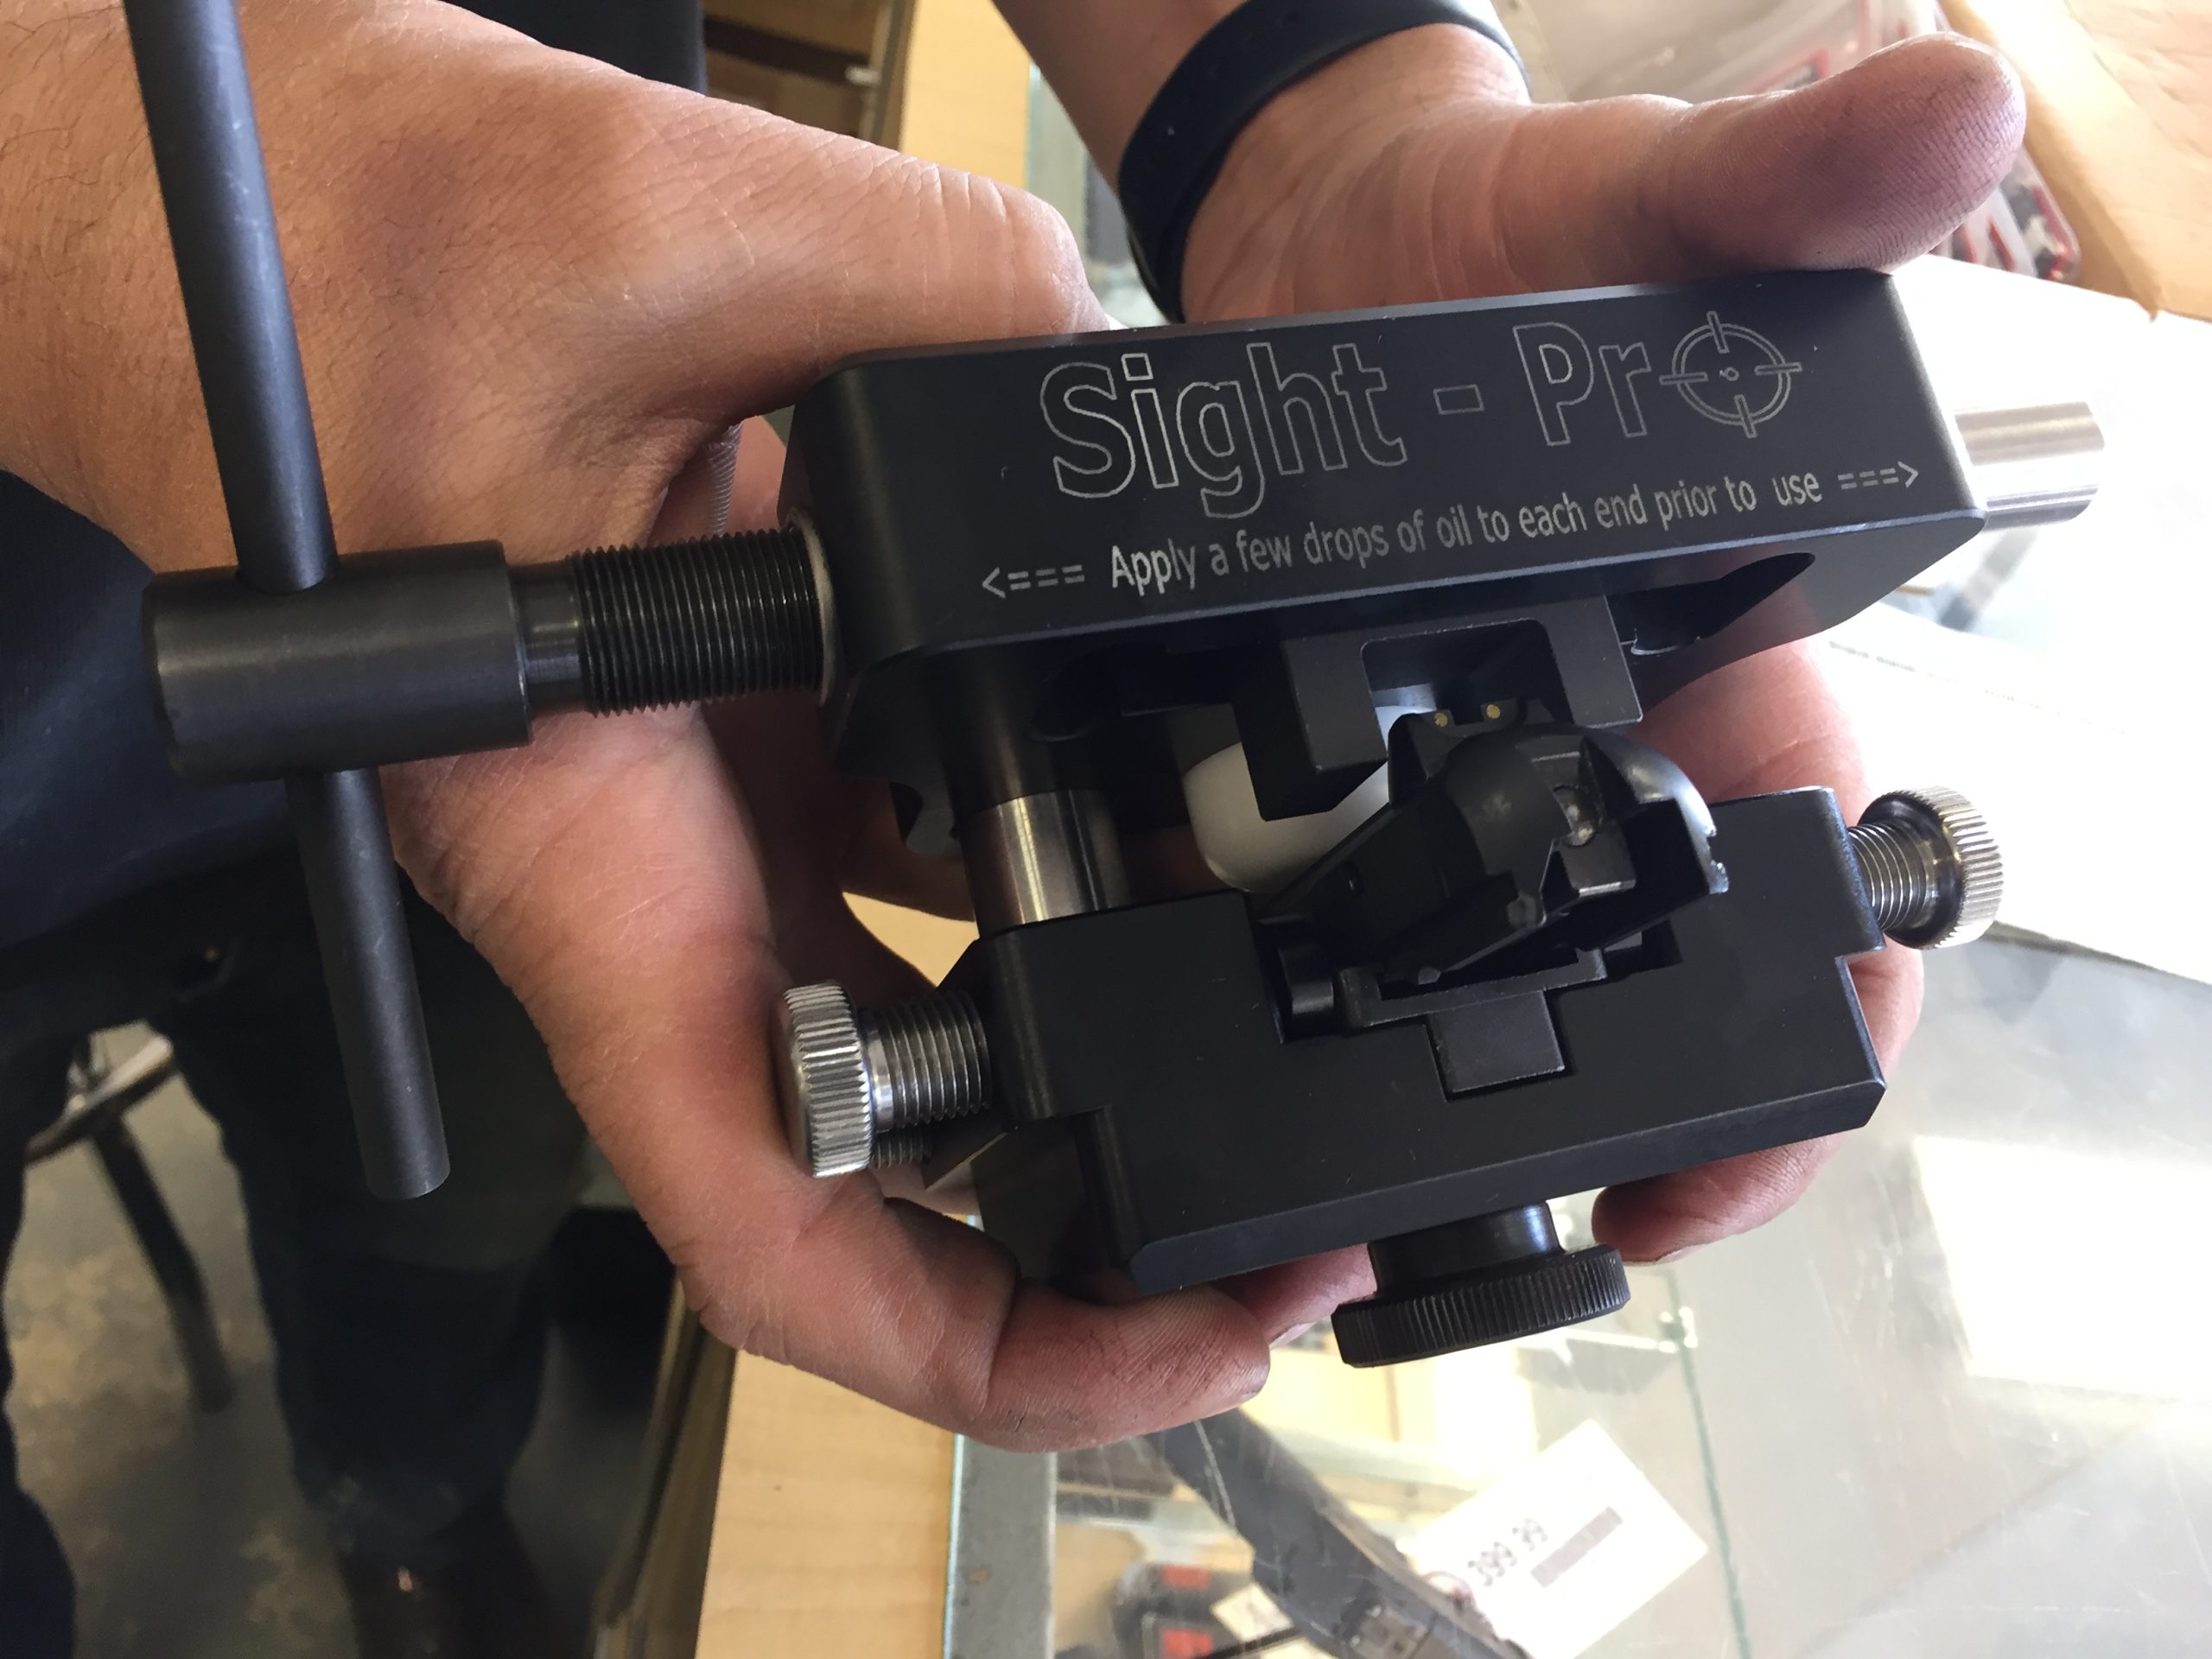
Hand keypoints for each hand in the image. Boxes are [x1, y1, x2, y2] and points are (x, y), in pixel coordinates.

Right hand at [3, 1, 1360, 1446]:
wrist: (269, 245)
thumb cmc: (335, 279)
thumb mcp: (655, 237)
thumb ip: (923, 290)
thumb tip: (1111, 369)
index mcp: (604, 871)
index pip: (782, 1215)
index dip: (988, 1348)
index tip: (1183, 1341)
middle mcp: (666, 894)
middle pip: (893, 1159)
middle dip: (1102, 1210)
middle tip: (1301, 1197)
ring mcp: (715, 830)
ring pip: (921, 1008)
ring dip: (1096, 1012)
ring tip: (1275, 965)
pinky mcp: (752, 744)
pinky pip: (920, 860)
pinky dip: (1056, 855)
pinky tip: (1168, 798)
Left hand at [1182, 31, 2025, 1258]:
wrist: (1332, 226)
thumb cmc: (1527, 224)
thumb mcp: (1661, 203)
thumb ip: (1789, 189)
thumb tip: (1944, 116)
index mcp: (1738, 657)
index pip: (1825, 870)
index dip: (1820, 1014)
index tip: (1753, 1130)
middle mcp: (1610, 741)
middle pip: (1653, 977)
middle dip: (1613, 1100)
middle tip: (1549, 1208)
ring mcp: (1463, 764)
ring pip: (1480, 968)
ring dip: (1438, 1063)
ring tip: (1360, 1154)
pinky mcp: (1326, 755)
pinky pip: (1308, 892)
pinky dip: (1277, 958)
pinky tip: (1220, 1005)